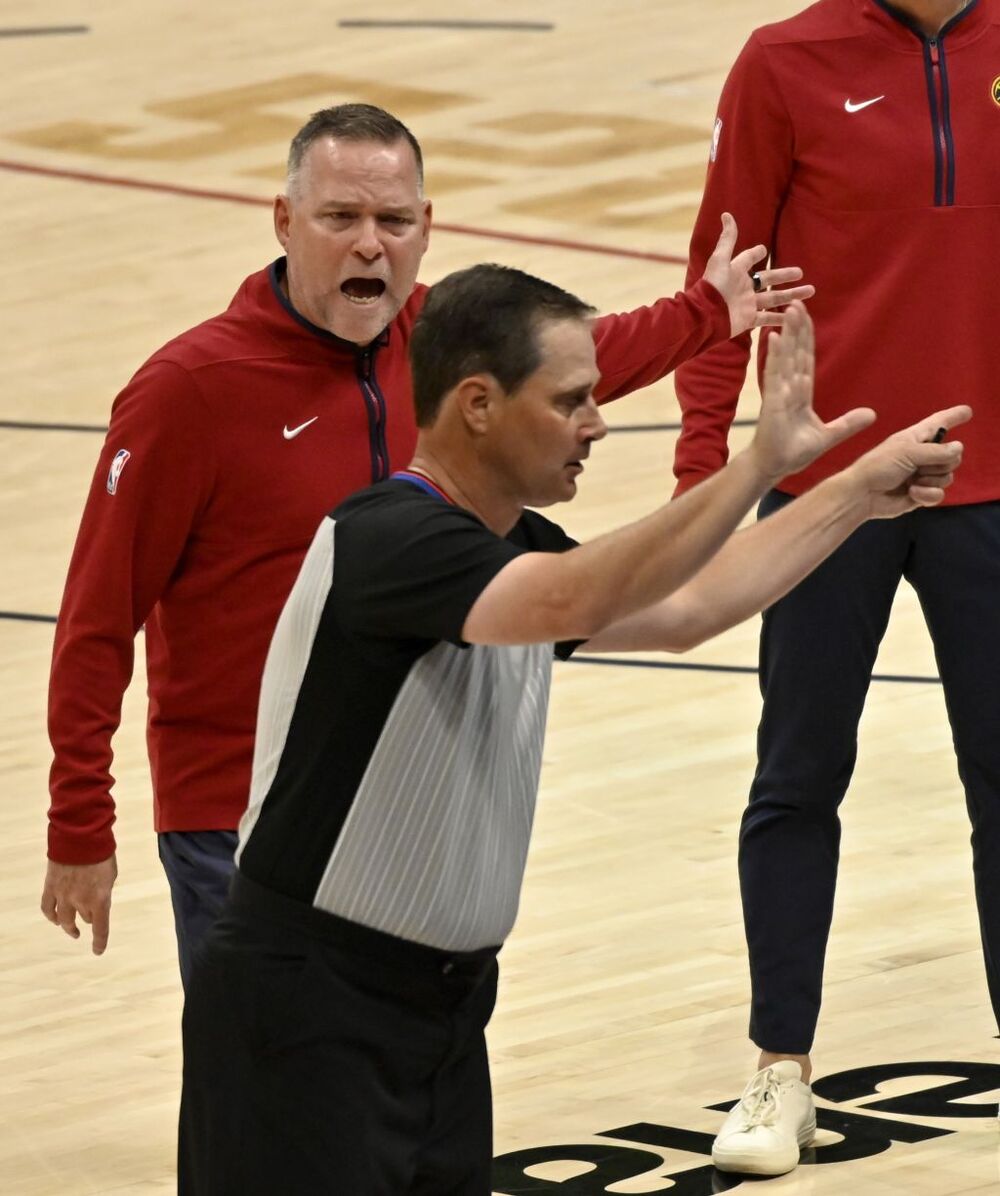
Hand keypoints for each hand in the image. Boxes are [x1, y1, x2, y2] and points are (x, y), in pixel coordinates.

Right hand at [41, 854, 117, 955]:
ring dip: (68, 926)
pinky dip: (51, 916)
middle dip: (89, 918)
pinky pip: (47, 908)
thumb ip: (104, 891)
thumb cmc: (102, 854)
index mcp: (100, 899)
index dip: (99, 942)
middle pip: (84, 918)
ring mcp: (63, 896)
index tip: (97, 951)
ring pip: (63, 919)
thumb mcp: (111, 875)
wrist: (81, 837)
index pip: (100, 928)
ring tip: (71, 930)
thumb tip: (97, 901)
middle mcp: (80, 901)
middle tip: (91, 918)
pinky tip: (54, 919)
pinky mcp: (51, 887)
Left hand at [702, 213, 815, 335]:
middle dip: (784, 275)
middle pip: (768, 280)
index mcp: (737, 272)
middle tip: (800, 272)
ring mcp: (747, 305)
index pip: (749, 260)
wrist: (705, 316)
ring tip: (810, 291)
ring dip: (791, 295)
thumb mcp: (720, 259)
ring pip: (774, 299)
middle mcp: (744, 288)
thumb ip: (727, 239)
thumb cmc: (712, 286)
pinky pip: (767, 319)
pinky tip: (794, 316)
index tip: (764, 250)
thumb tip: (726, 214)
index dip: (756, 254)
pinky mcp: (748, 320)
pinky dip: (780, 318)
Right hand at [749, 301, 875, 482]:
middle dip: (797, 327)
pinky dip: (775, 356)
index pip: (805, 358)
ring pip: (786, 356)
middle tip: (796, 301)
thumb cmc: (794, 452)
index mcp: (801, 393)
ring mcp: (780, 392)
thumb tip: (872, 414)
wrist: (775, 466)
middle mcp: (789, 387)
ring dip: (788, 333)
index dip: (806, 337)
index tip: (805, 316)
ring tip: (789, 310)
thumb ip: (848, 423)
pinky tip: (776, 337)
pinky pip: (775, 374)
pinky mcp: (772, 400)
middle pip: (795, 351)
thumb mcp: (829, 435)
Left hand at [848, 406, 970, 517]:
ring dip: (931, 480)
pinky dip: (927, 494)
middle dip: (942, 463)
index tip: (968, 411)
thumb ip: (936, 451)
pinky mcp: (921, 494)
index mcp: (916, 438)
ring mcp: (922, 475)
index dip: (953, 417)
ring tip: (912, 481)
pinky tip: (912, 493)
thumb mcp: (907, 452)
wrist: (863, 495)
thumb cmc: (879, 466)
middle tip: (921, 467)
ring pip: (947, 477)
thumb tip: (959, 447)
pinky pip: (939, 494)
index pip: (939, 423)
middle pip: (952, 456)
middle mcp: (922, 455)